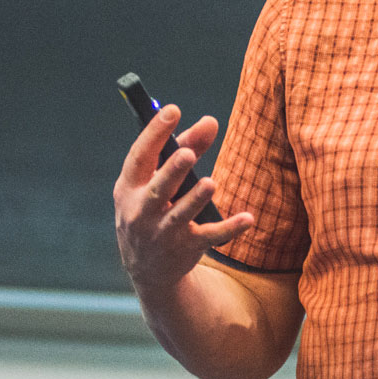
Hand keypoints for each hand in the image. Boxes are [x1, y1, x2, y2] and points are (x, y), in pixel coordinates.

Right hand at [113, 105, 253, 294]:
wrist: (147, 268)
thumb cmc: (153, 208)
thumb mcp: (156, 180)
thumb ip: (185, 147)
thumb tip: (211, 122)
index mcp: (129, 187)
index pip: (139, 157)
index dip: (154, 133)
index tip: (172, 110)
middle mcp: (142, 211)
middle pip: (159, 189)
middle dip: (172, 171)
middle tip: (187, 153)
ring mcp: (164, 232)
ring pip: (182, 214)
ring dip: (195, 199)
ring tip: (210, 183)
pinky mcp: (187, 247)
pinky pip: (211, 237)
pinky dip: (230, 228)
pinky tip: (248, 218)